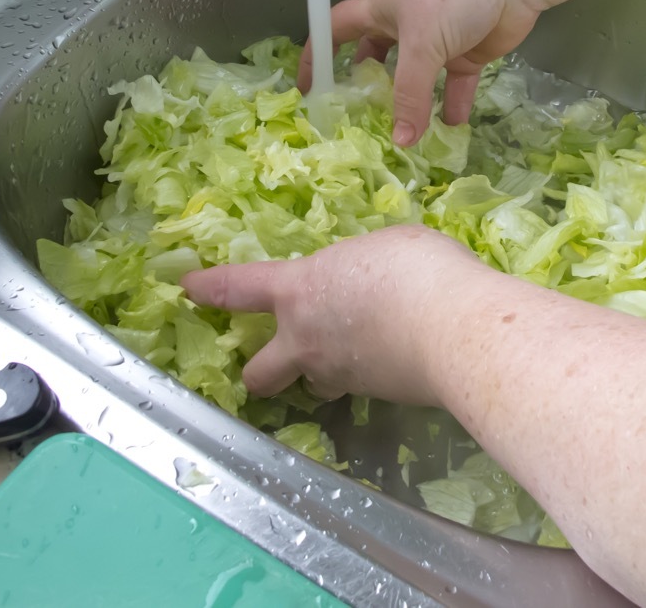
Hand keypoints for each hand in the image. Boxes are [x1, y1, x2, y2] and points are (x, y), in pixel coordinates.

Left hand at [181, 226, 483, 403]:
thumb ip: (358, 269)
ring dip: (326, 370)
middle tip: (275, 362)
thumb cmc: (416, 268)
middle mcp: (307, 340)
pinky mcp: (377, 398)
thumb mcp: (381, 248)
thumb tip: (366, 282)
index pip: (240, 288)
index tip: (189, 288)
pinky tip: (402, 351)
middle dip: (261, 370)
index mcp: (300, 290)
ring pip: (318, 381)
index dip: (211, 288)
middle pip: (261, 371)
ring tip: (358, 350)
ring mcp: (342, 374)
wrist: (455, 329)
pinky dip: (374, 370)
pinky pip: (363, 383)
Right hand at [297, 0, 553, 146]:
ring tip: (404, 135)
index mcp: (380, 8)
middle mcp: (405, 22)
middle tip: (360, 118)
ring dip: (412, 103)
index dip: (317, 53)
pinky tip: (449, 129)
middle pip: (376, 56)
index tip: (308, 86)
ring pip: (417, 77)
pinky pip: (453, 85)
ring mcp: (439, 38)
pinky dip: (451, 105)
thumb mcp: (420, 44)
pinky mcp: (469, 51)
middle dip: (368, 85)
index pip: (336, 29)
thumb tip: (400, 140)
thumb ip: (408, 94)